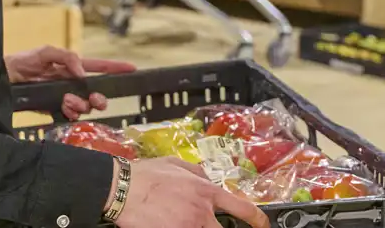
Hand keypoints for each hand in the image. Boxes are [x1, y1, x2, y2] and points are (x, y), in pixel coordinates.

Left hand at [4, 45, 134, 120]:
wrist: (6, 78)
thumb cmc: (25, 61)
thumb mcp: (46, 52)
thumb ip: (67, 58)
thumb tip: (82, 73)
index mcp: (73, 67)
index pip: (99, 68)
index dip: (115, 68)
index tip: (132, 69)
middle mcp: (72, 84)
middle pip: (97, 94)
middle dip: (100, 98)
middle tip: (95, 99)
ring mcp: (65, 98)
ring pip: (85, 107)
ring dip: (80, 104)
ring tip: (66, 99)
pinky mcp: (55, 110)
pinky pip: (71, 116)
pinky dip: (70, 112)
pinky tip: (62, 106)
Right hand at [114, 158, 268, 227]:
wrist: (123, 190)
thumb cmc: (145, 175)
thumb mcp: (175, 163)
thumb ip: (196, 171)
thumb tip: (206, 176)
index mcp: (205, 190)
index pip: (242, 207)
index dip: (257, 219)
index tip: (261, 224)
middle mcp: (201, 210)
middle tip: (208, 224)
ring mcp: (189, 226)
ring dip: (196, 227)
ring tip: (180, 218)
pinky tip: (169, 224)